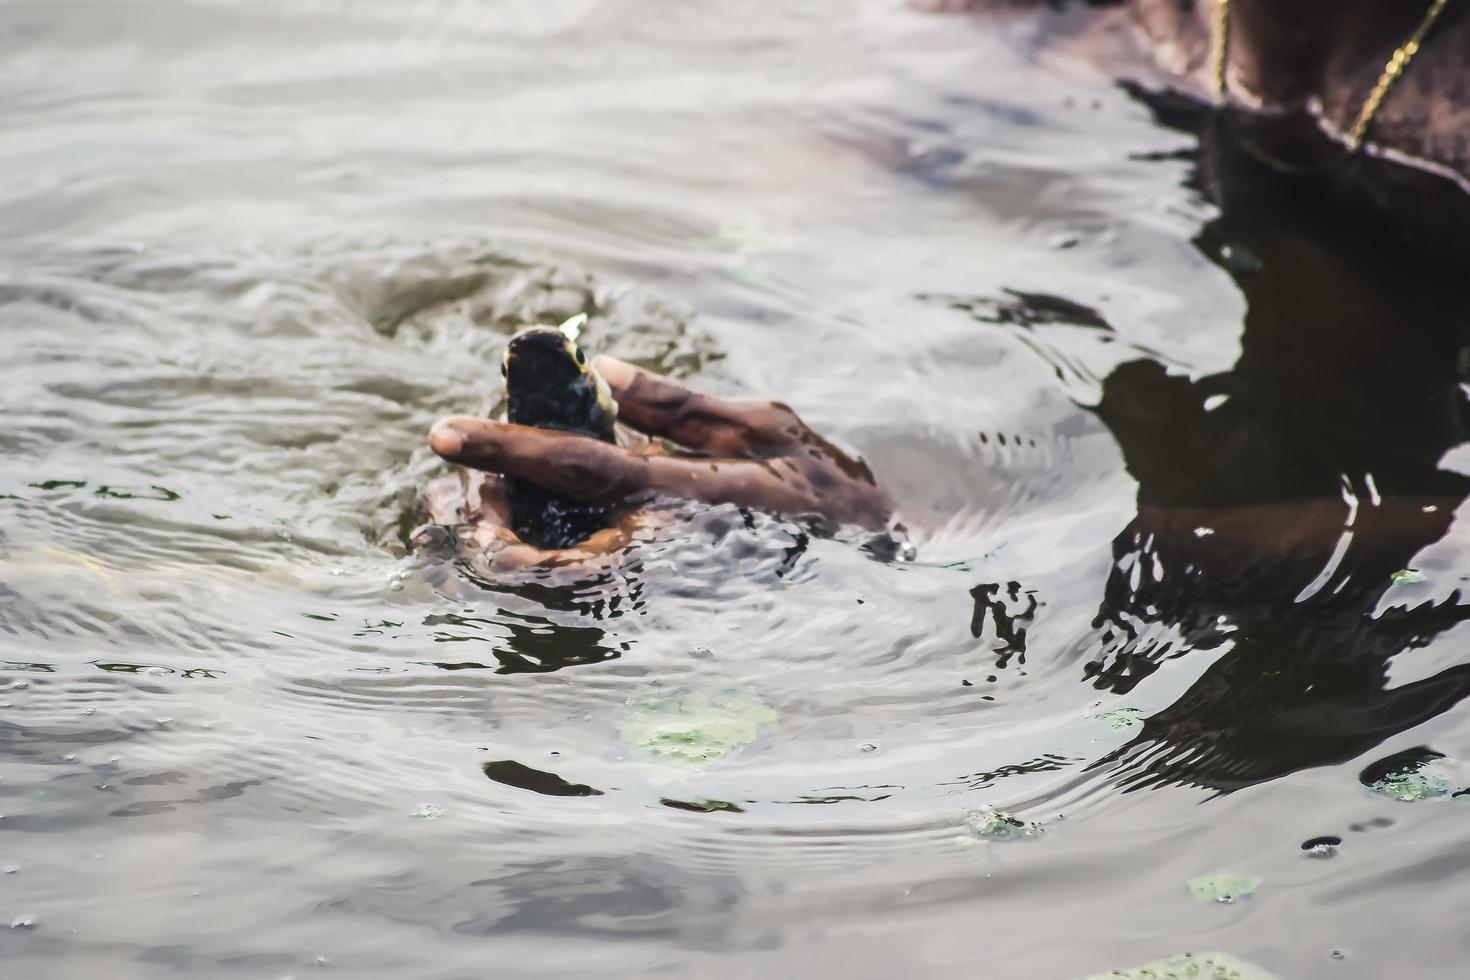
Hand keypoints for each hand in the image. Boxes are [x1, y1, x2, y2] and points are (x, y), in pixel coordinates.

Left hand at [420, 357, 902, 567]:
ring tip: (482, 500)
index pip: (583, 468)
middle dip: (488, 517)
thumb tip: (601, 371)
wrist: (875, 575)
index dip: (509, 450)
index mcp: (692, 497)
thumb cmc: (822, 492)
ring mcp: (661, 589)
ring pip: (553, 580)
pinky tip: (529, 526)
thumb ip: (678, 405)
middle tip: (459, 480)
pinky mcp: (660, 606)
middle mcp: (668, 552)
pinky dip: (536, 557)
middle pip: (547, 550)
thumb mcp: (762, 426)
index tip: (444, 434)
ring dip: (504, 542)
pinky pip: (578, 590)